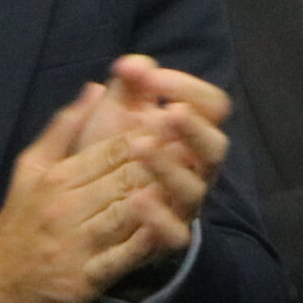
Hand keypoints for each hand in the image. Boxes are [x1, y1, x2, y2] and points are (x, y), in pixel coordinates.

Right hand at [0, 85, 198, 302]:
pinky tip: (170, 229)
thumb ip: (64, 128)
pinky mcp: (84, 279)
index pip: (112, 149)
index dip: (150, 134)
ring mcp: (76, 244)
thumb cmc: (18, 222)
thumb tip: (95, 87)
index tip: (182, 119)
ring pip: (126, 212)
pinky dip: (144, 244)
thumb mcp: (31, 169)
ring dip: (161, 196)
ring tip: (193, 178)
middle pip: (124, 177)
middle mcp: (66, 207)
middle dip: (164, 160)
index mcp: (58, 178)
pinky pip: (120, 258)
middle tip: (200, 144)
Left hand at [75, 55, 230, 227]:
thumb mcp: (115, 115)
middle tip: (168, 114)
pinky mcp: (165, 238)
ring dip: (169, 168)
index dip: (187, 87)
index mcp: (192, 133)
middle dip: (193, 129)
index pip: (212, 105)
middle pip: (216, 146)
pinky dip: (158, 218)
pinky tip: (136, 199)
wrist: (85, 212)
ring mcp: (182, 204)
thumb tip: (132, 64)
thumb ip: (127, 86)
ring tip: (140, 148)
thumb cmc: (108, 154)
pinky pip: (175, 234)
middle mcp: (195, 168)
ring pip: (194, 189)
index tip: (148, 77)